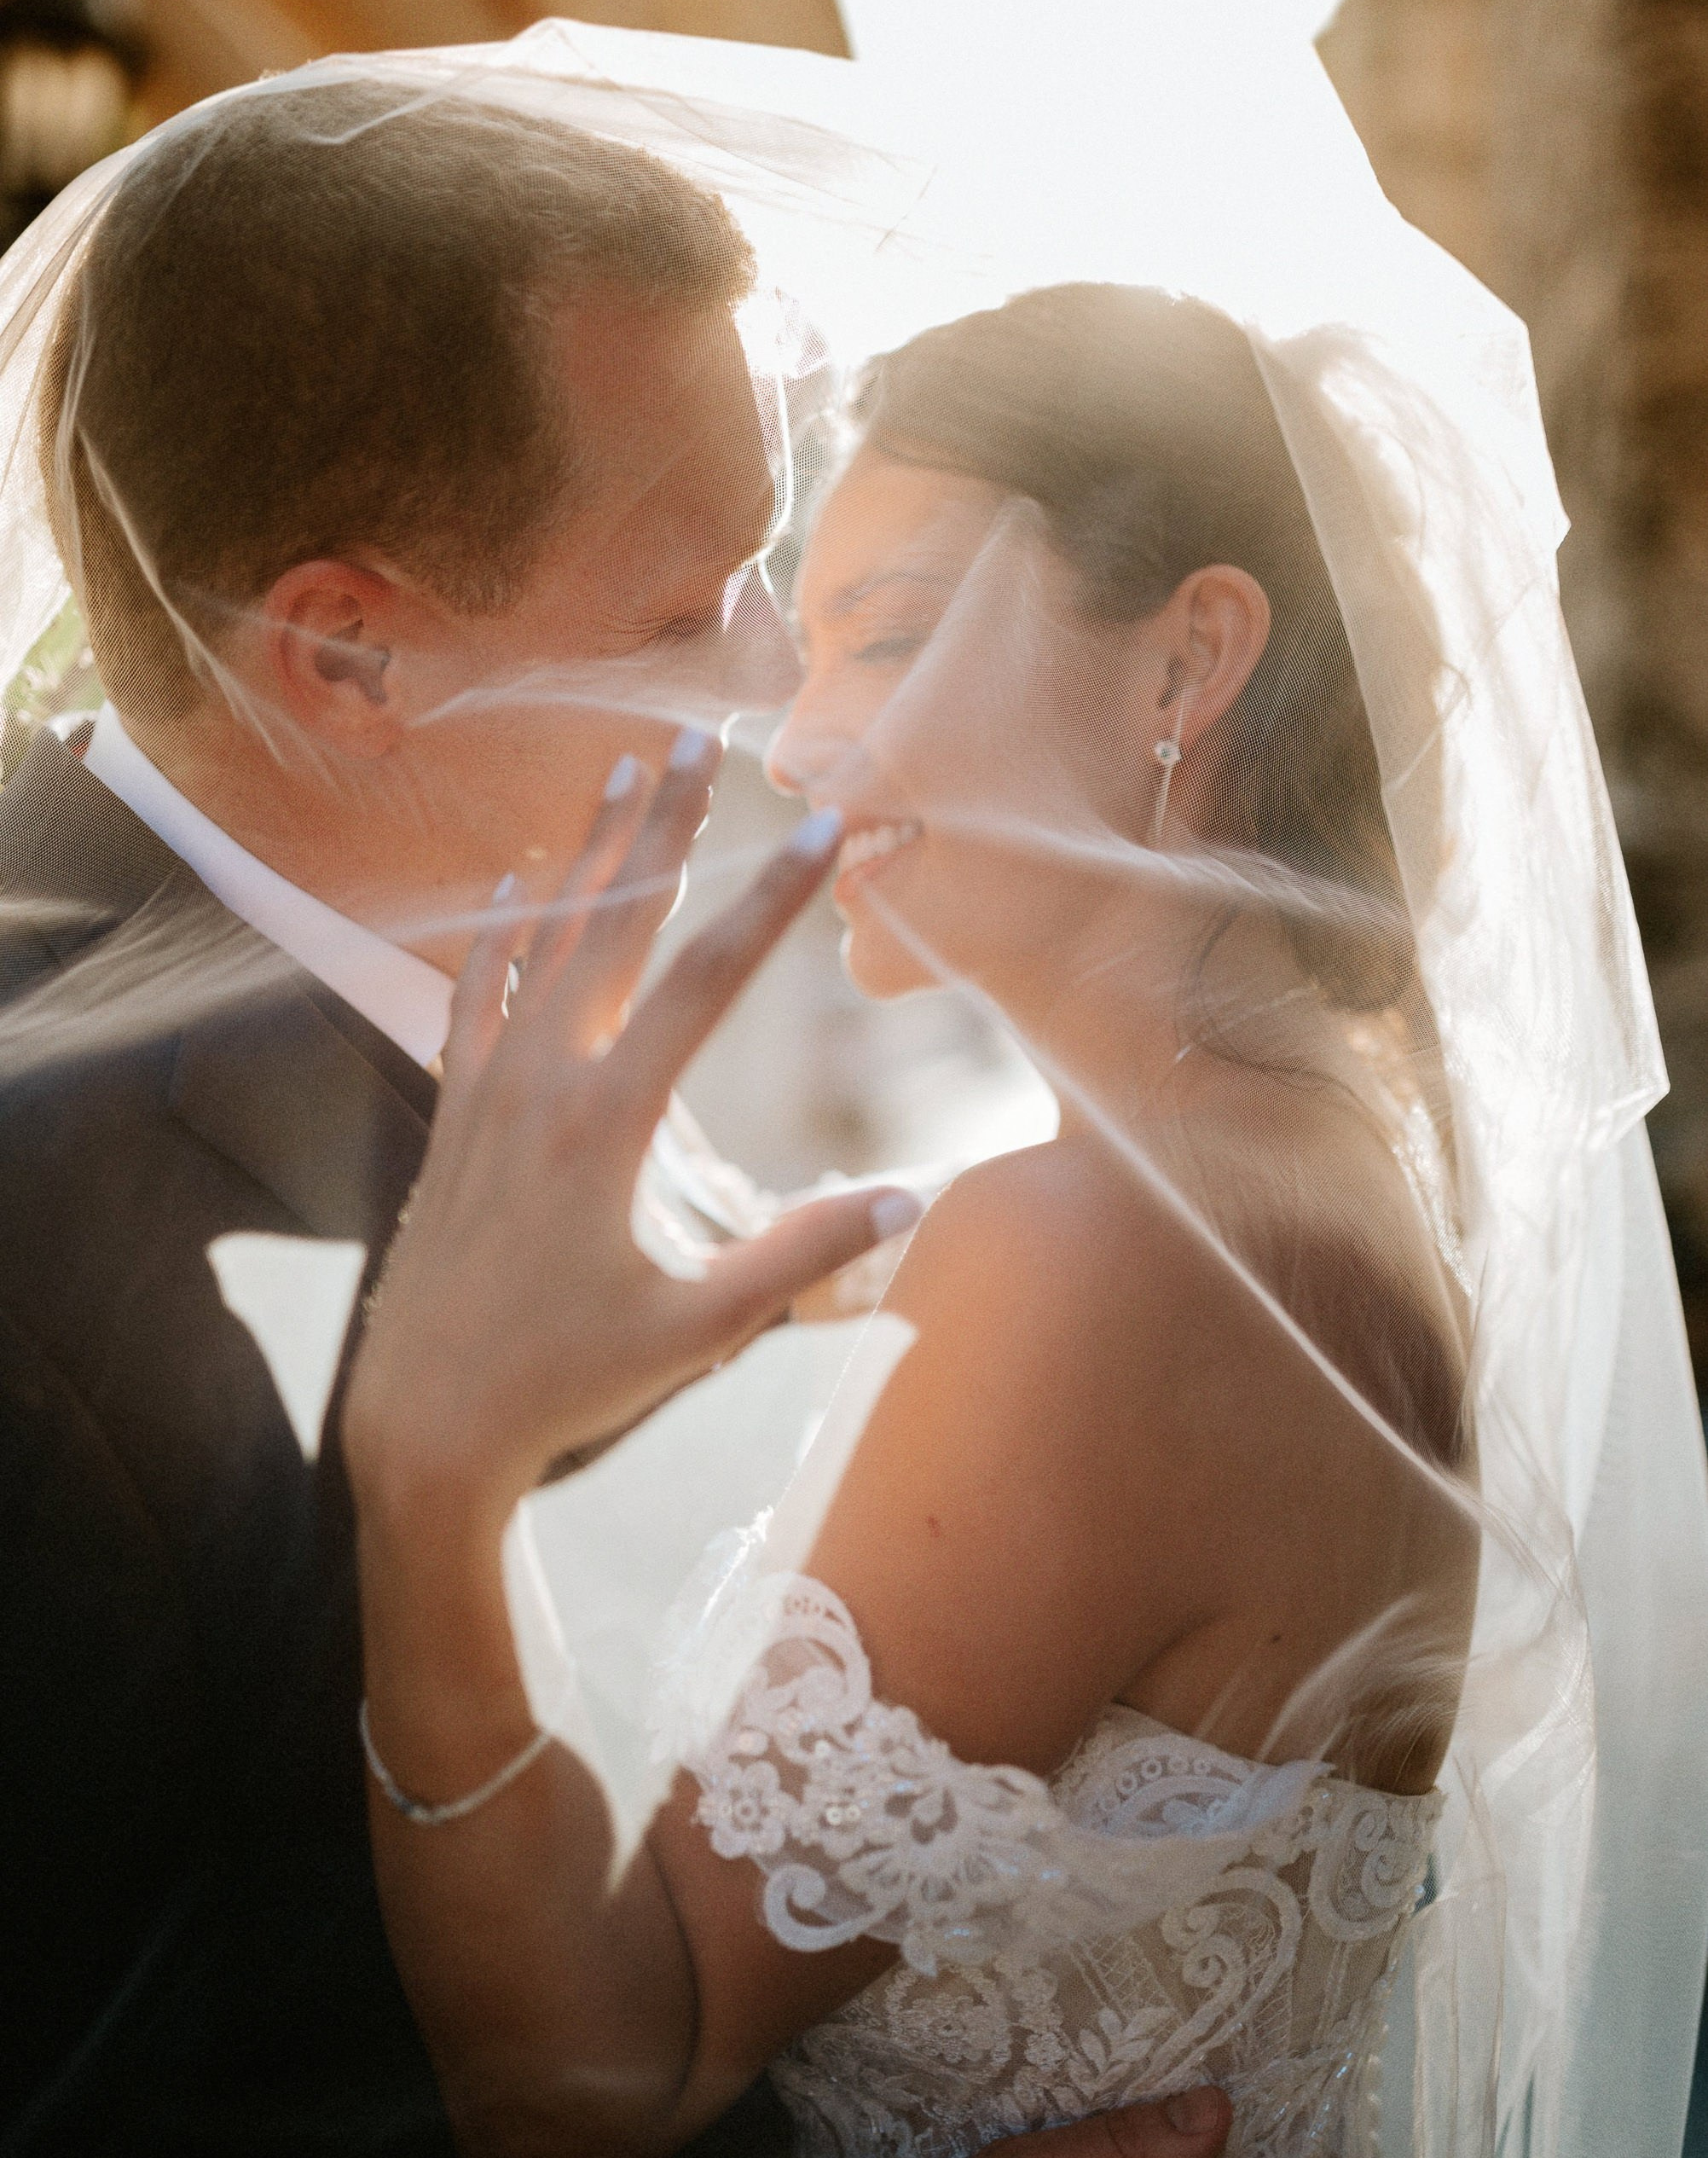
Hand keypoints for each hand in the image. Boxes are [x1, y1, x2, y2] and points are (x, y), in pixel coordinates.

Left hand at [345, 737, 915, 1523]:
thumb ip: (799, 1258)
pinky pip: (475, 994)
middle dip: (663, 825)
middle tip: (695, 734)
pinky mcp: (455, 1115)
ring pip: (542, 941)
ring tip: (618, 769)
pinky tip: (510, 882)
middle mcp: (541, 1082)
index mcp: (607, 1121)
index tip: (818, 824)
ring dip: (586, 854)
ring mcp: (487, 1091)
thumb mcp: (697, 1329)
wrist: (425, 1423)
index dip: (769, 897)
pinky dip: (498, 931)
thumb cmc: (565, 1381)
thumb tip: (905, 1201)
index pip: (705, 980)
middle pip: (615, 924)